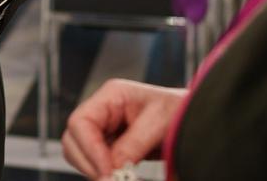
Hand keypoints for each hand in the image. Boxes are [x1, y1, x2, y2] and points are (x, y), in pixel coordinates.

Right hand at [62, 79, 185, 179]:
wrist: (193, 117)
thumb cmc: (178, 110)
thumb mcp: (159, 123)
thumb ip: (133, 144)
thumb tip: (112, 167)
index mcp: (111, 95)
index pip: (81, 122)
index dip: (89, 149)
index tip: (107, 171)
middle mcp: (102, 111)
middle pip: (73, 139)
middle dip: (88, 163)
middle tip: (110, 180)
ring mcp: (104, 128)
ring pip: (79, 153)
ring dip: (93, 169)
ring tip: (117, 179)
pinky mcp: (109, 145)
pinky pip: (94, 161)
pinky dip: (102, 172)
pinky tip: (119, 176)